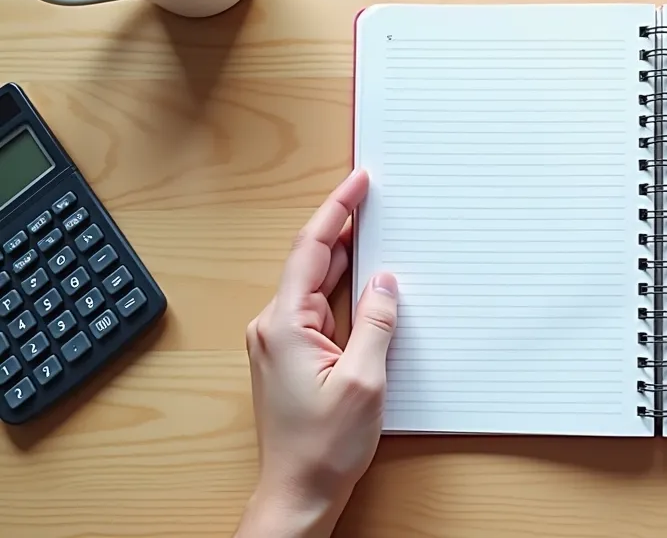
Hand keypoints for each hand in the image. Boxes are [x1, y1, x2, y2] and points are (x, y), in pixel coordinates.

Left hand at [234, 170, 399, 537]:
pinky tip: (365, 286)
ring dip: (345, 261)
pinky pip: (317, 310)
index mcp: (285, 324)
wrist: (297, 493)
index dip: (336, 210)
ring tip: (377, 234)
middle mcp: (273, 327)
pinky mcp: (289, 358)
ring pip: (316, 286)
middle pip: (312, 262)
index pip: (312, 249)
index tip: (358, 182)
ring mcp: (278, 343)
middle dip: (343, 228)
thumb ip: (376, 322)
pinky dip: (342, 292)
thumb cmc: (324, 447)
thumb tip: (385, 281)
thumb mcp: (365, 379)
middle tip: (375, 199)